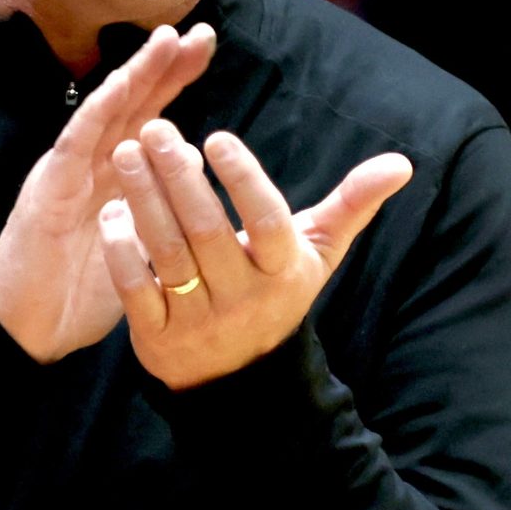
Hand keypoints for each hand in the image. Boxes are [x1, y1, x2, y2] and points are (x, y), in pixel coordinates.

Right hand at [0, 23, 218, 362]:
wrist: (29, 331)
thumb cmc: (80, 294)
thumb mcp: (138, 249)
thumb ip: (160, 212)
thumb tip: (191, 172)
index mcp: (117, 176)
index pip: (150, 117)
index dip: (176, 81)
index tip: (208, 47)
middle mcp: (92, 165)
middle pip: (132, 104)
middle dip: (163, 64)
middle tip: (200, 30)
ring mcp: (67, 172)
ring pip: (104, 113)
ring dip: (133, 74)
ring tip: (164, 41)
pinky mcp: (47, 190)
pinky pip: (73, 144)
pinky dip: (95, 112)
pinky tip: (118, 85)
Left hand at [96, 119, 412, 388]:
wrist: (244, 380)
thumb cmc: (277, 294)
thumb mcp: (317, 254)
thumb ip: (352, 205)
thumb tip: (401, 163)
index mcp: (283, 272)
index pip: (266, 221)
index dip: (242, 179)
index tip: (216, 137)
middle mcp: (244, 298)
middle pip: (207, 232)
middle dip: (178, 178)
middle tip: (154, 130)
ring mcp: (200, 322)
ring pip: (168, 255)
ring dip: (144, 201)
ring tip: (126, 154)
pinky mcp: (159, 340)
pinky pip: (137, 291)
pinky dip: (120, 251)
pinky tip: (109, 211)